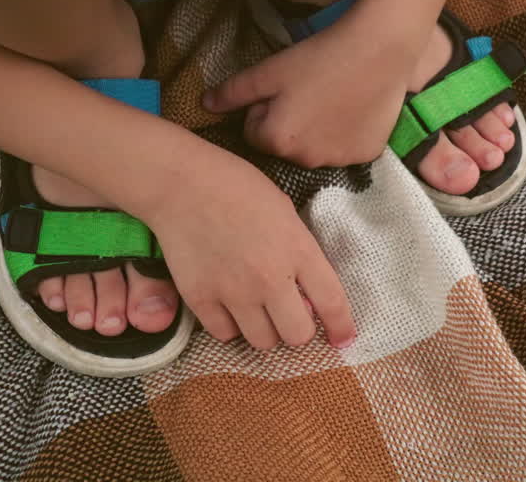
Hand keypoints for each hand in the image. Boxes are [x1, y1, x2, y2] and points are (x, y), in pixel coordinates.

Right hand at [144, 140, 356, 349]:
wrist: (183, 183)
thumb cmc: (238, 187)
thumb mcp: (284, 212)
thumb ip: (298, 250)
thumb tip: (304, 289)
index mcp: (298, 250)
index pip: (331, 302)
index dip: (340, 327)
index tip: (342, 339)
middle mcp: (270, 278)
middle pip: (297, 335)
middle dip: (298, 329)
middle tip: (288, 315)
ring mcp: (234, 292)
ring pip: (262, 341)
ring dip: (264, 330)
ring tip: (256, 310)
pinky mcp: (201, 299)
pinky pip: (224, 334)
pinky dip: (229, 326)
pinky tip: (228, 307)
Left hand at [202, 19, 415, 168]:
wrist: (379, 51)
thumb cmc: (319, 57)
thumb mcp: (269, 71)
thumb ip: (233, 92)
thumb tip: (204, 105)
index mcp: (276, 141)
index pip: (254, 133)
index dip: (265, 109)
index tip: (286, 89)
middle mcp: (306, 161)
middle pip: (285, 146)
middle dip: (290, 125)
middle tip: (310, 91)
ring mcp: (339, 161)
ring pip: (315, 150)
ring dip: (317, 132)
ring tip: (333, 99)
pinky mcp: (367, 156)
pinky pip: (346, 150)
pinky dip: (346, 135)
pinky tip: (354, 109)